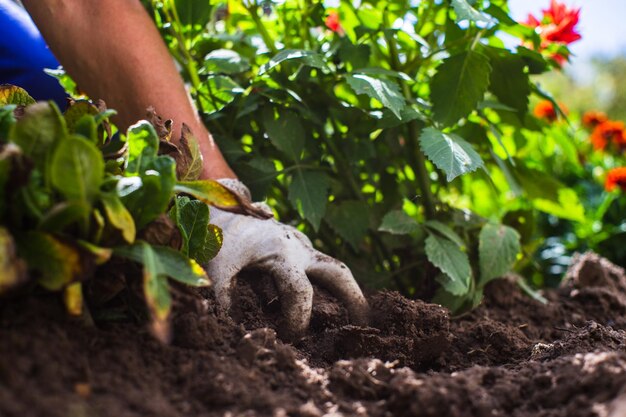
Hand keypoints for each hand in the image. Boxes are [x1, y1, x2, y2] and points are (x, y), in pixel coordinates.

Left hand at [206, 179, 368, 335]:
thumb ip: (224, 297)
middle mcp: (298, 248)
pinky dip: (322, 288)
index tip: (290, 339)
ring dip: (345, 292)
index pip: (300, 292)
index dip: (298, 320)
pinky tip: (320, 309)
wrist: (218, 201)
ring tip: (357, 319)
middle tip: (365, 325)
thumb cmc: (217, 235)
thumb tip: (231, 326)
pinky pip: (316, 268)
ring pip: (333, 268)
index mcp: (281, 253)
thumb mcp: (216, 267)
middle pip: (337, 273)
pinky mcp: (296, 246)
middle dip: (354, 299)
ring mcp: (300, 245)